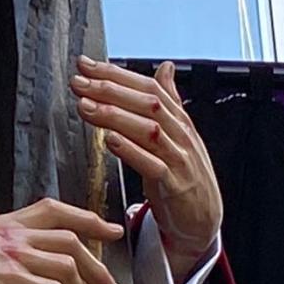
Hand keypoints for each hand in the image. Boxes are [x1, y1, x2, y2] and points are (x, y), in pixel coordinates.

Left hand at [70, 57, 222, 283]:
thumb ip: (169, 99)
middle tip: (79, 82)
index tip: (86, 65)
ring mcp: (179, 159)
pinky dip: (132, 151)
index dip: (116, 74)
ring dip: (115, 116)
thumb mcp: (179, 132)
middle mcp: (180, 134)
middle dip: (110, 89)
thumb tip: (166, 67)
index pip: (147, 87)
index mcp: (178, 119)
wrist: (203, 219)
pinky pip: (152, 165)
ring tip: (86, 107)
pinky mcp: (174, 185)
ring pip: (148, 130)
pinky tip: (111, 140)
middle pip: (146, 104)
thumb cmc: (184, 173)